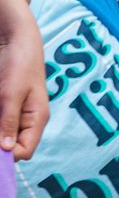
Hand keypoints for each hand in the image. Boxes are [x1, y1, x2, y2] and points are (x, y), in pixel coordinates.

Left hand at [0, 2, 47, 159]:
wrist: (15, 41)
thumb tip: (6, 150)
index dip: (6, 156)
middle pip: (9, 146)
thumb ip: (8, 121)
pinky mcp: (3, 108)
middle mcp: (25, 121)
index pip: (22, 151)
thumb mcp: (11, 94)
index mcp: (36, 120)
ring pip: (0, 136)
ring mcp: (13, 115)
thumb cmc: (19, 65)